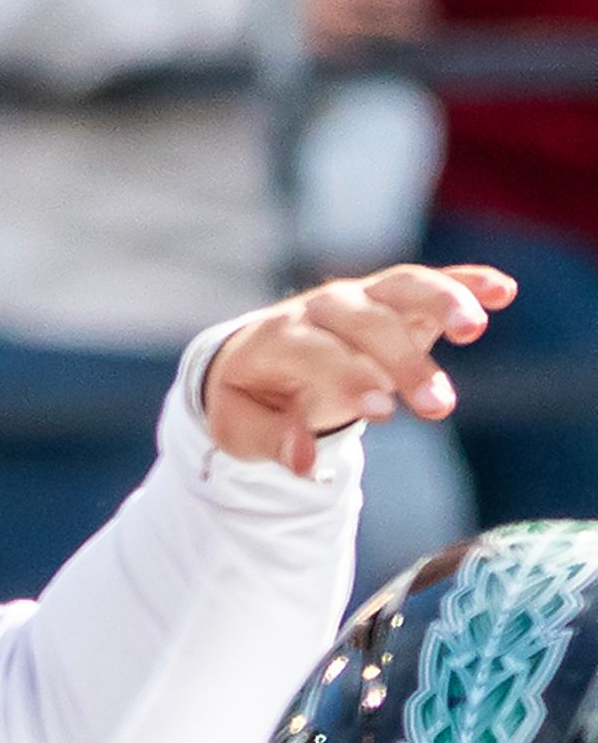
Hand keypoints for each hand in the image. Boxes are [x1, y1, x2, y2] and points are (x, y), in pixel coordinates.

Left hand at [207, 261, 516, 475]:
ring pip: (402, 287)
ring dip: (441, 302)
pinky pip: (430, 281)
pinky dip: (465, 281)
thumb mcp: (240, 428)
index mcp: (276, 338)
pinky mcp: (393, 296)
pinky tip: (502, 293)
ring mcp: (360, 296)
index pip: (315, 353)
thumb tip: (304, 462)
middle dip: (403, 362)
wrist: (254, 359)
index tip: (383, 412)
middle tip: (440, 407)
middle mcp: (320, 308)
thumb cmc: (251, 399)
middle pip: (366, 324)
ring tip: (474, 329)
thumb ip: (271, 441)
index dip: (348, 378)